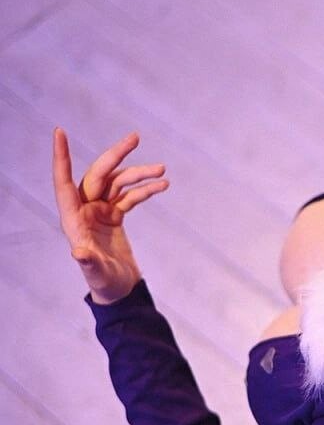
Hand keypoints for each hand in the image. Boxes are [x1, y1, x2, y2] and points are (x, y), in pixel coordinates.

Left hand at [52, 127, 168, 303]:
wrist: (119, 292)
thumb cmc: (104, 284)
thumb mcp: (97, 274)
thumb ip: (89, 262)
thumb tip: (78, 253)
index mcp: (73, 219)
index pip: (63, 182)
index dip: (61, 158)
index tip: (59, 132)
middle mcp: (84, 210)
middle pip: (98, 174)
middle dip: (116, 155)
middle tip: (135, 138)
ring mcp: (100, 211)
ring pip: (118, 182)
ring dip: (139, 174)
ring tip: (162, 170)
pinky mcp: (114, 215)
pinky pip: (129, 195)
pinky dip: (145, 189)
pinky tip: (162, 185)